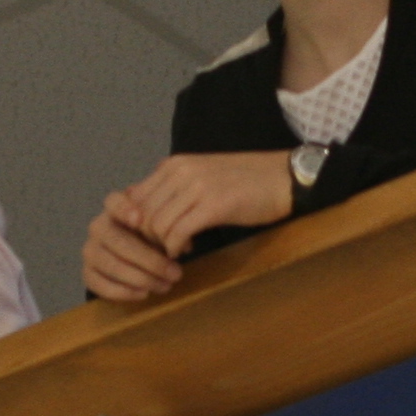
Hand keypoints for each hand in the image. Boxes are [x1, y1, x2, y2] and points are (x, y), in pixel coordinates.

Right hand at [84, 200, 179, 303]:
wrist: (132, 258)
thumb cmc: (150, 236)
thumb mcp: (160, 227)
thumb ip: (170, 229)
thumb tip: (185, 245)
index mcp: (114, 208)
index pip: (114, 202)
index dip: (124, 210)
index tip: (140, 219)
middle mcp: (98, 227)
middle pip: (118, 242)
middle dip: (149, 260)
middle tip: (175, 273)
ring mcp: (91, 250)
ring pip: (112, 265)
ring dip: (141, 279)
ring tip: (165, 286)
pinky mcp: (88, 272)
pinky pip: (100, 284)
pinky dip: (124, 292)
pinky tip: (144, 293)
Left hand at [85, 152, 294, 302]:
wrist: (283, 178)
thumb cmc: (245, 182)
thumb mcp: (201, 178)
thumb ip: (173, 190)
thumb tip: (144, 214)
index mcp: (173, 165)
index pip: (133, 199)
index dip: (137, 225)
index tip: (152, 238)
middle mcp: (179, 171)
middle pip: (141, 214)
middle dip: (147, 239)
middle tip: (164, 249)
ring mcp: (196, 187)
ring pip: (156, 226)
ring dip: (163, 246)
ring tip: (180, 249)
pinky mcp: (213, 205)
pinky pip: (178, 233)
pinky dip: (176, 249)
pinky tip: (187, 251)